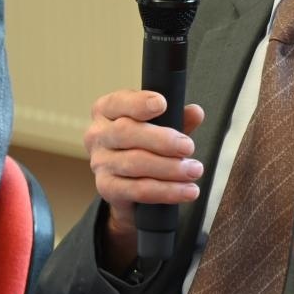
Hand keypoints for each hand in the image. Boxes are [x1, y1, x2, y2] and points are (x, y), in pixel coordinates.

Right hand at [84, 88, 205, 269]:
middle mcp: (98, 135)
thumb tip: (195, 112)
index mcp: (107, 110)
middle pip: (126, 132)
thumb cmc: (146, 144)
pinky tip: (186, 191)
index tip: (162, 104)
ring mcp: (99, 162)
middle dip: (162, 140)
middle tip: (189, 147)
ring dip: (169, 168)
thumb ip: (178, 118)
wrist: (128, 184)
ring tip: (194, 170)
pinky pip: (137, 190)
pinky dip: (165, 190)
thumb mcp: (162, 126)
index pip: (118, 102)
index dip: (139, 103)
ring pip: (133, 163)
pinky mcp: (107, 188)